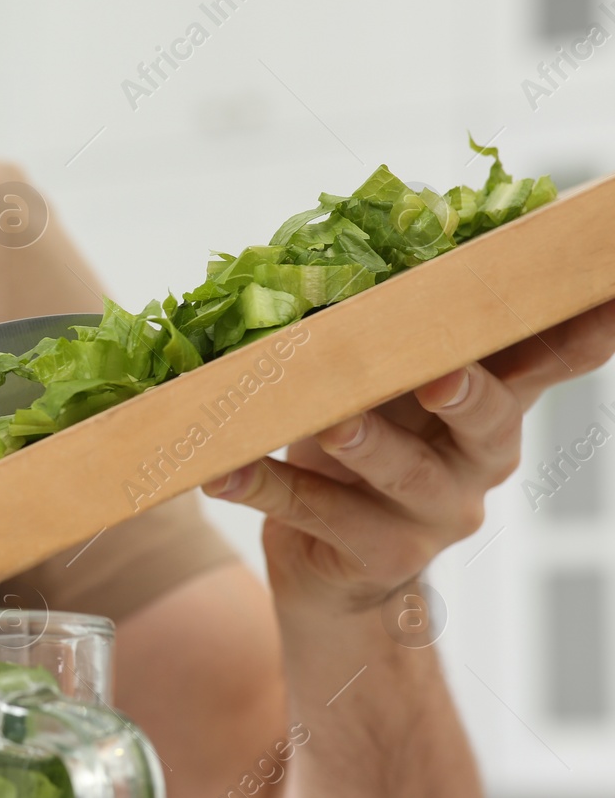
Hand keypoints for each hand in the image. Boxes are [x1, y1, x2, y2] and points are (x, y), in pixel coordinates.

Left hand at [202, 300, 614, 611]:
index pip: (548, 360)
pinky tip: (220, 471)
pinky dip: (264, 486)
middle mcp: (478, 461)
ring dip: (364, 445)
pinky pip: (316, 514)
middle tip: (437, 378)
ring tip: (330, 426)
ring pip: (403, 476)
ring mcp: (434, 515)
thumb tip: (370, 230)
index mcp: (492, 403)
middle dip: (468, 395)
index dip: (584, 332)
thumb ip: (389, 330)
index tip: (608, 297)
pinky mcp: (379, 555)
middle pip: (490, 424)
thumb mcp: (382, 383)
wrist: (331, 566)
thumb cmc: (359, 443)